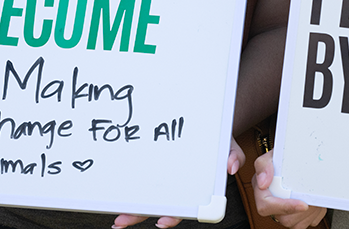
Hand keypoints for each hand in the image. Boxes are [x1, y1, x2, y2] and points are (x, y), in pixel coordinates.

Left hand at [112, 136, 243, 227]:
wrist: (208, 128)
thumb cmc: (216, 142)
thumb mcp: (228, 145)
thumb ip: (232, 155)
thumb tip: (231, 165)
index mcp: (195, 188)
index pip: (183, 208)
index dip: (172, 217)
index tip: (162, 221)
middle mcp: (178, 190)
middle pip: (157, 207)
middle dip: (138, 216)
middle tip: (123, 220)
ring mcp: (164, 183)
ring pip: (145, 200)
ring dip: (130, 210)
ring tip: (116, 216)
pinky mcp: (152, 170)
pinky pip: (139, 183)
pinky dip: (127, 190)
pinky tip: (115, 195)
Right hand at [252, 150, 325, 228]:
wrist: (296, 160)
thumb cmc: (283, 157)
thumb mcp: (272, 154)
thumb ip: (264, 165)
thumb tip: (263, 183)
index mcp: (262, 190)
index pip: (266, 206)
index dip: (284, 207)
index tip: (302, 204)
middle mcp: (272, 204)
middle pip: (284, 218)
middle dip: (301, 210)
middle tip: (312, 197)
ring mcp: (284, 212)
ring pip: (296, 224)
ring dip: (310, 212)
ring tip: (315, 197)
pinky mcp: (298, 217)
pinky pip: (308, 222)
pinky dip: (316, 213)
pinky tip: (316, 201)